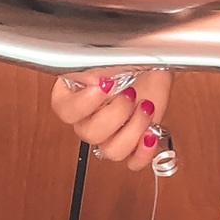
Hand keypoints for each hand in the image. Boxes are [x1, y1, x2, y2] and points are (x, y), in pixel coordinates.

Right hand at [50, 68, 173, 171]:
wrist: (154, 67)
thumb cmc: (130, 59)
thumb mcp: (109, 56)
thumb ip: (94, 68)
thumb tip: (94, 80)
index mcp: (73, 97)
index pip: (66, 111)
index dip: (86, 103)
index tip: (106, 85)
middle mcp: (89, 119)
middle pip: (90, 134)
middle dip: (116, 114)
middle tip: (130, 94)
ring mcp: (111, 134)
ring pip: (111, 152)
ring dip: (133, 130)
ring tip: (145, 108)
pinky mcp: (134, 143)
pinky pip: (133, 162)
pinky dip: (145, 152)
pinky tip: (151, 134)